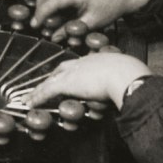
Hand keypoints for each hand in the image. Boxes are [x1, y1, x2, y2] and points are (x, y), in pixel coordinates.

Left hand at [26, 51, 151, 109]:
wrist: (126, 75)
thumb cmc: (131, 76)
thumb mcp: (127, 74)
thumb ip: (123, 80)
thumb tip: (127, 89)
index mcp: (97, 59)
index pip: (78, 64)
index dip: (70, 71)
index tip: (66, 77)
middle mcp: (83, 62)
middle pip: (62, 69)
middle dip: (52, 77)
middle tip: (43, 85)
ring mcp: (74, 72)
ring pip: (51, 80)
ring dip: (39, 90)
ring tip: (30, 97)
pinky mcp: (67, 83)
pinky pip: (48, 90)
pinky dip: (37, 97)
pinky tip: (30, 102)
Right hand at [30, 0, 150, 41]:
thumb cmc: (109, 9)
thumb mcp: (91, 23)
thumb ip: (71, 29)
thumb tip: (54, 38)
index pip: (53, 1)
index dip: (42, 13)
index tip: (36, 25)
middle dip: (39, 7)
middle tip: (40, 23)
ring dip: (43, 3)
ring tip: (47, 19)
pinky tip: (55, 12)